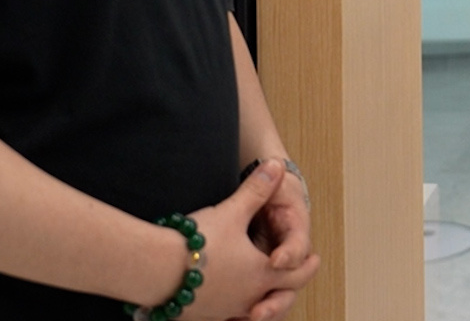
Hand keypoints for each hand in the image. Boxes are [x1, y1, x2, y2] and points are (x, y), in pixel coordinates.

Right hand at [176, 160, 320, 320]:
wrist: (155, 269)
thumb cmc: (197, 242)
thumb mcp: (233, 211)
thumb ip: (257, 189)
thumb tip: (276, 164)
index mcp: (262, 274)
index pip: (297, 274)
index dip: (307, 265)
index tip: (314, 260)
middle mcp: (248, 297)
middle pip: (279, 297)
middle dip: (289, 286)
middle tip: (294, 277)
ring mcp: (224, 311)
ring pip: (251, 310)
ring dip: (260, 300)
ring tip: (262, 294)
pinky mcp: (201, 316)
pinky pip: (224, 317)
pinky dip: (232, 310)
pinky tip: (224, 302)